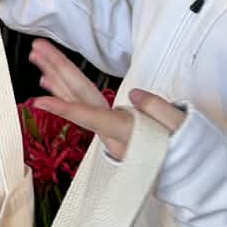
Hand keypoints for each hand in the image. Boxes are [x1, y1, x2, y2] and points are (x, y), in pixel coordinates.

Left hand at [28, 39, 184, 160]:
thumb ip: (157, 108)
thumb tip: (135, 94)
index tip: (40, 101)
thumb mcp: (180, 128)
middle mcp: (111, 132)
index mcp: (126, 131)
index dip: (64, 108)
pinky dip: (69, 92)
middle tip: (38, 51)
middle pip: (79, 98)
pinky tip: (56, 83)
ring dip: (58, 78)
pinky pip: (85, 107)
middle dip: (57, 71)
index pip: (92, 117)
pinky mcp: (112, 130)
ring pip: (79, 101)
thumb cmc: (185, 152)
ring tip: (39, 62)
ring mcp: (109, 132)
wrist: (188, 176)